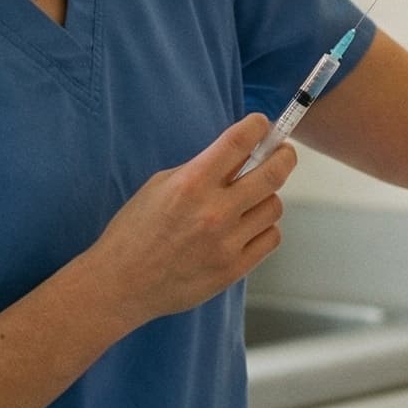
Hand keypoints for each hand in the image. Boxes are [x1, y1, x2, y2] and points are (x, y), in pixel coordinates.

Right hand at [85, 113, 295, 329]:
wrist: (122, 283)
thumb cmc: (135, 231)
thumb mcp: (159, 186)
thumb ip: (200, 170)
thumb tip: (238, 157)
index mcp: (191, 183)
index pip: (239, 142)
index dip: (258, 126)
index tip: (262, 124)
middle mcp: (214, 211)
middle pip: (273, 174)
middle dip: (284, 156)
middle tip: (283, 153)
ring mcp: (227, 243)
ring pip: (274, 207)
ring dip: (267, 197)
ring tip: (252, 199)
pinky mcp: (234, 269)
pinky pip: (271, 238)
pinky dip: (264, 228)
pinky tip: (248, 226)